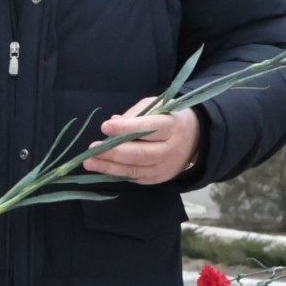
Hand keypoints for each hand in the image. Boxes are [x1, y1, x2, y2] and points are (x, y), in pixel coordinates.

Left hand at [83, 98, 198, 184]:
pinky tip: (102, 168)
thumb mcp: (157, 107)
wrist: (195, 138)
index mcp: (172, 126)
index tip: (105, 126)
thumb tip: (113, 123)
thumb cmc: (168, 118)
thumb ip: (135, 114)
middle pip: (141, 153)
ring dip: (110, 167)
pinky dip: (117, 173)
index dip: (126, 128)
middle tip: (92, 149)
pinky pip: (135, 177)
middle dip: (114, 152)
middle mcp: (171, 149)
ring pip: (136, 169)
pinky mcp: (159, 178)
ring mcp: (166, 167)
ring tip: (90, 162)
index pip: (148, 128)